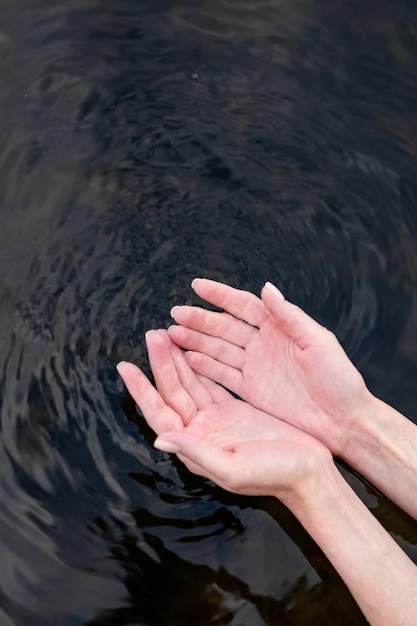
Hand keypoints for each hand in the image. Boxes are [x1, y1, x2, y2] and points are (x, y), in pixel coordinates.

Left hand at [117, 330, 330, 503]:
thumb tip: (160, 440)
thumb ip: (196, 452)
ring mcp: (216, 419)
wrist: (308, 473)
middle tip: (152, 334)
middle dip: (161, 363)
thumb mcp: (233, 468)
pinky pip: (211, 382)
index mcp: (195, 446)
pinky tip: (191, 348)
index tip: (125, 365)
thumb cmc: (273, 476)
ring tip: (165, 333)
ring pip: (191, 383)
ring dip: (177, 360)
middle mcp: (200, 431)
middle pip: (173, 391)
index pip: (159, 412)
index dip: (141, 389)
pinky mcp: (233, 410)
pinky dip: (201, 365)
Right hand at [167, 279, 371, 455]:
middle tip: (176, 314)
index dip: (220, 295)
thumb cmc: (339, 379)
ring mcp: (255, 367)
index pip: (244, 305)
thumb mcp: (318, 342)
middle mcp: (263, 344)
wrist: (343, 421)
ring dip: (197, 341)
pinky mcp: (251, 390)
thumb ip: (290, 316)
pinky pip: (223, 375)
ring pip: (219, 349)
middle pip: (225, 327)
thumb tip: (266, 287)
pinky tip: (189, 359)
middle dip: (200, 319)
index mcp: (280, 327)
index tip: (197, 285)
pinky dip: (206, 367)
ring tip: (172, 335)